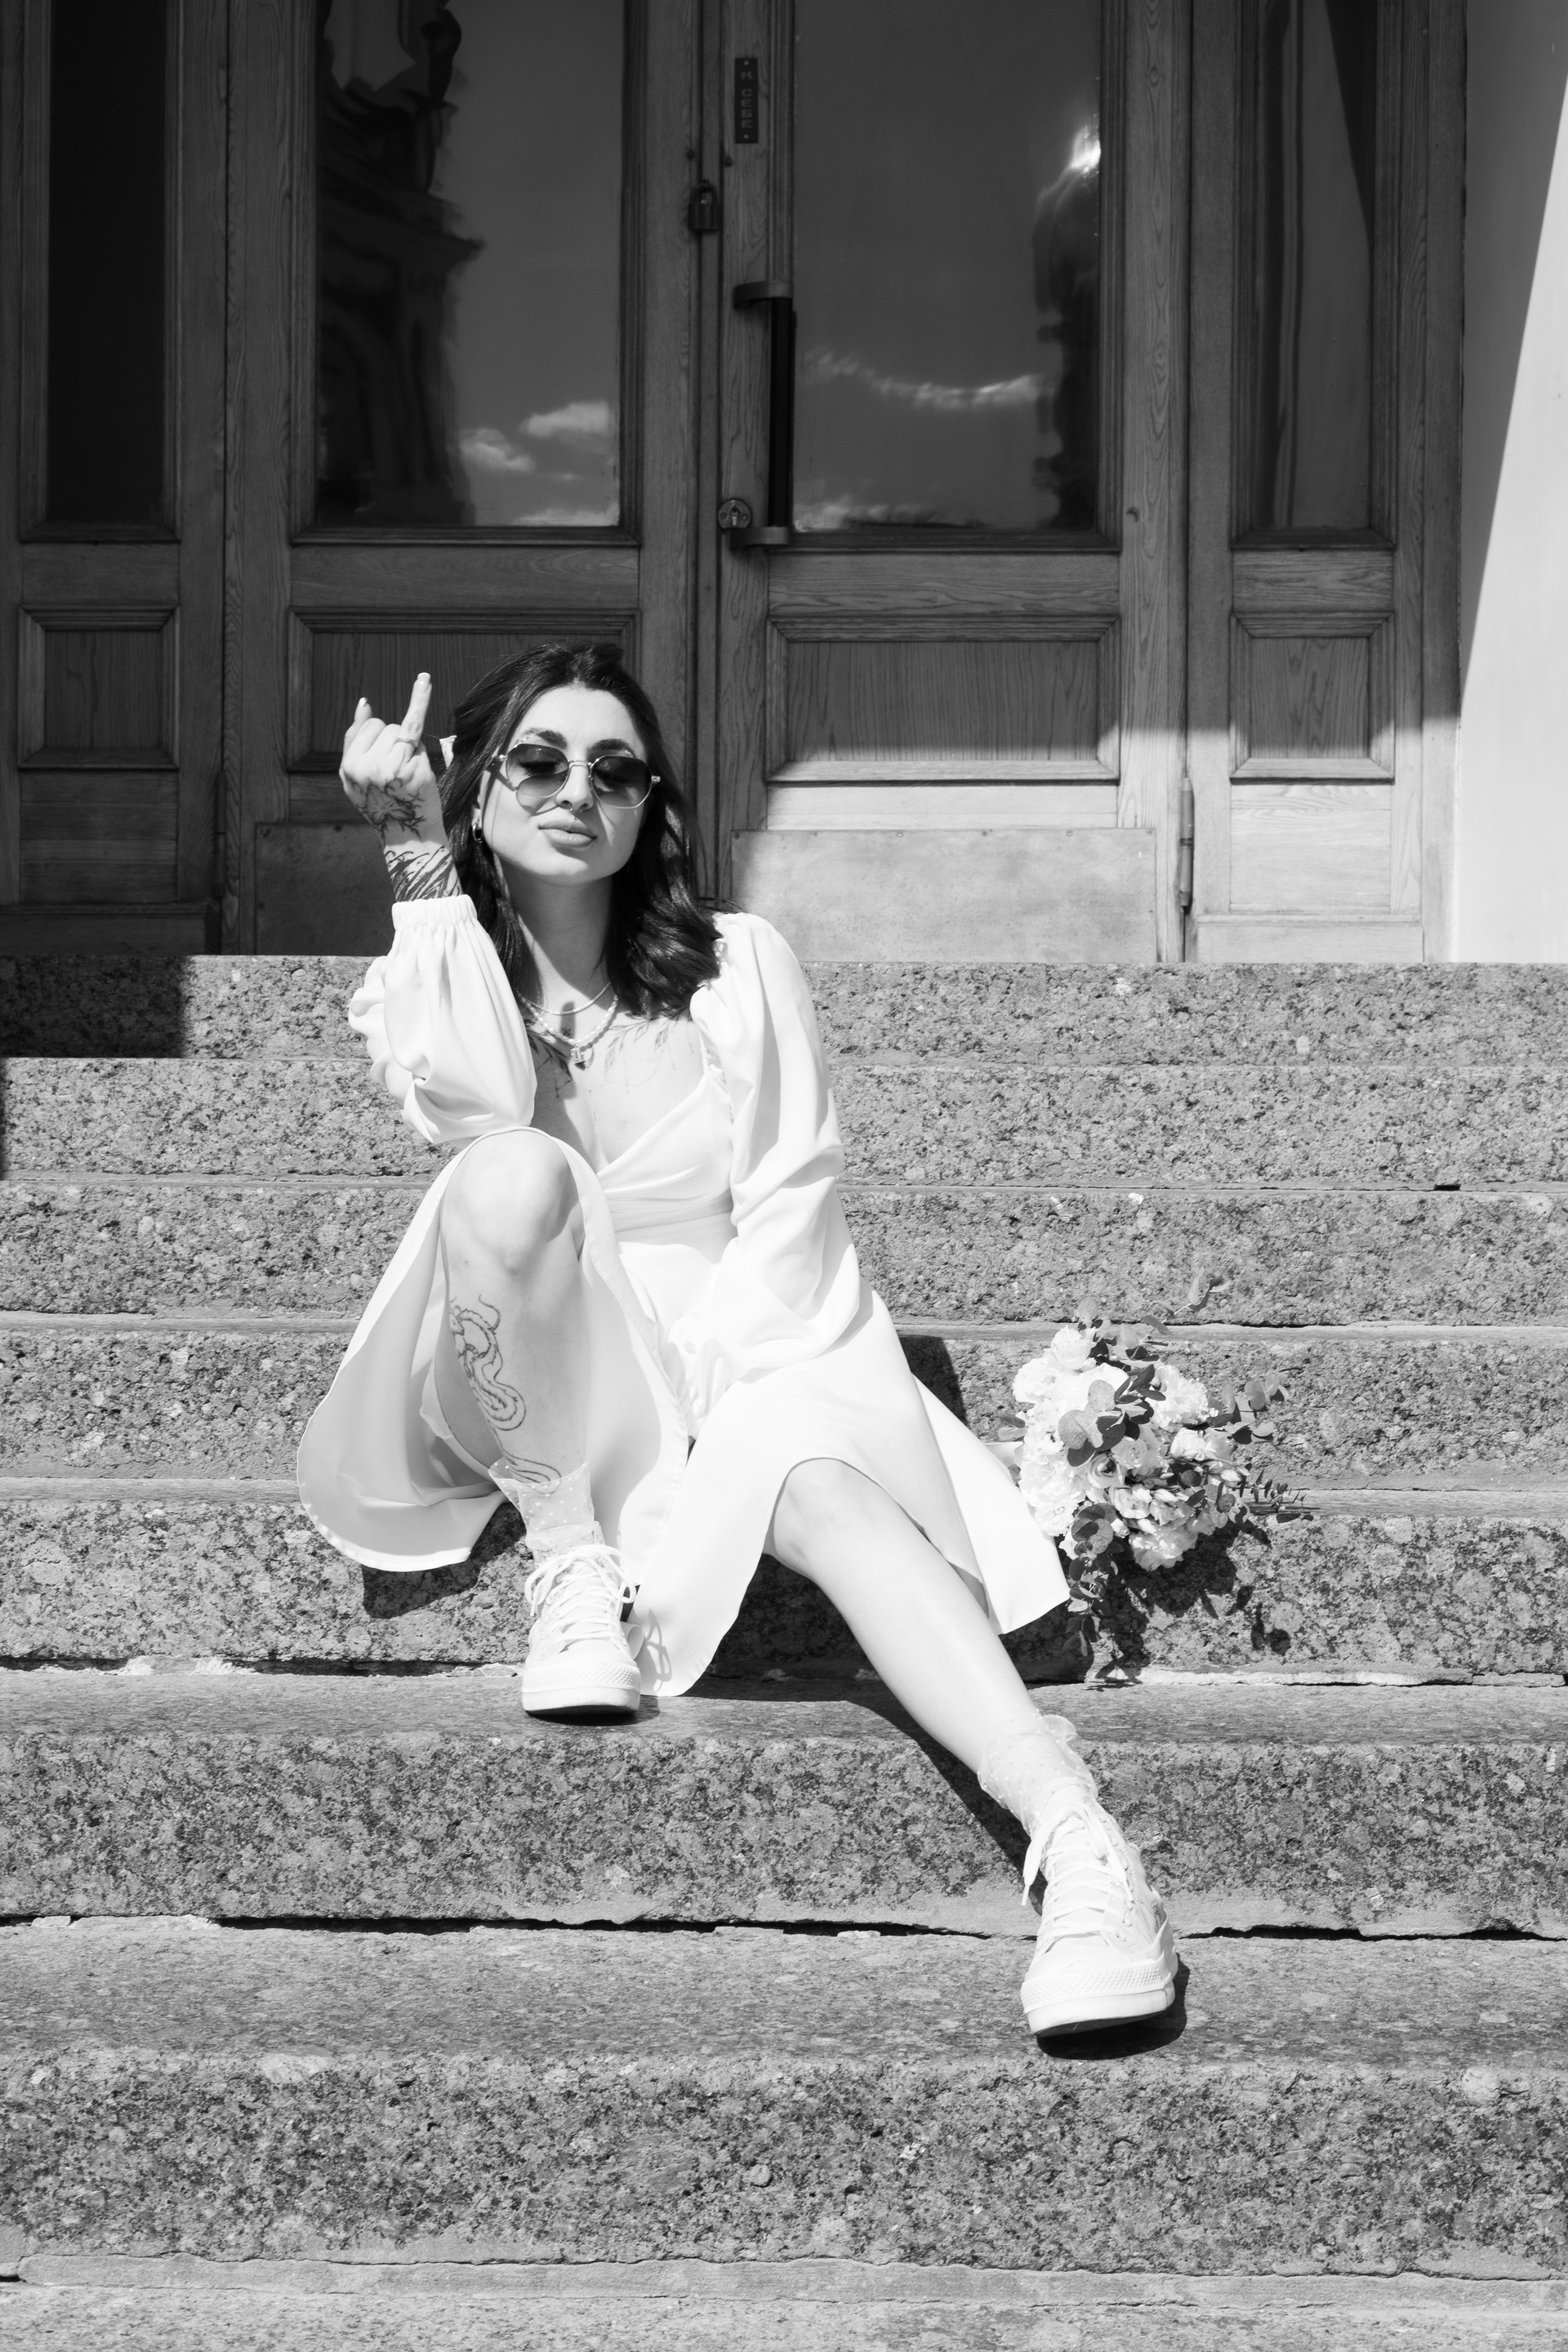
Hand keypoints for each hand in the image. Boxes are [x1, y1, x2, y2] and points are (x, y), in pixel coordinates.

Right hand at [339, 674, 446, 845]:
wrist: (409, 834)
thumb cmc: (384, 803)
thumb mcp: (357, 778)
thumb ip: (355, 740)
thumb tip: (363, 703)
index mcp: (349, 767)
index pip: (367, 727)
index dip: (380, 739)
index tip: (385, 761)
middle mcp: (366, 766)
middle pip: (385, 726)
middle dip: (395, 742)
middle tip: (398, 773)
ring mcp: (390, 766)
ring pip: (402, 732)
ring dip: (410, 748)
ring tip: (408, 774)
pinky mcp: (412, 767)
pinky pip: (414, 725)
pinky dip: (418, 699)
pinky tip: (423, 679)